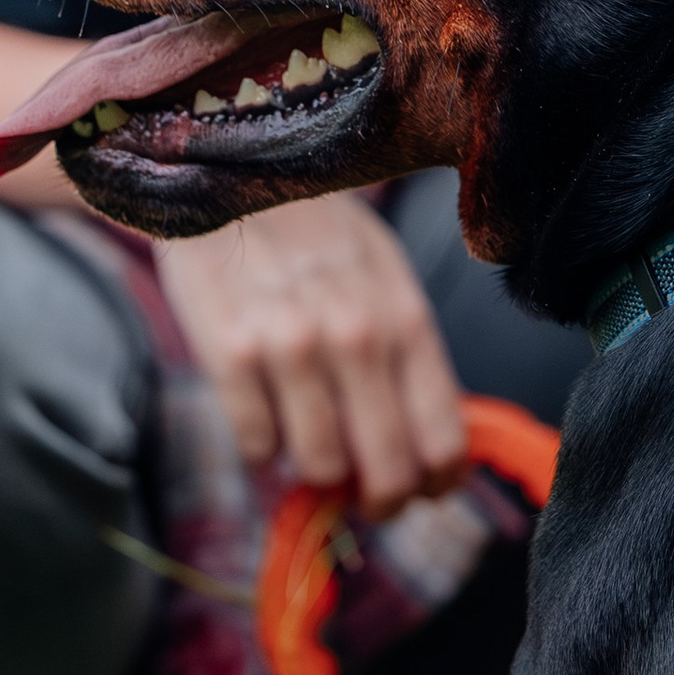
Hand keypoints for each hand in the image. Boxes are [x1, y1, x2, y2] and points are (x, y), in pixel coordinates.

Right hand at [155, 193, 468, 512]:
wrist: (234, 174)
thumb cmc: (318, 232)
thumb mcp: (384, 277)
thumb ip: (406, 355)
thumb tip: (423, 444)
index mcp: (406, 321)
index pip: (444, 439)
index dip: (436, 483)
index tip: (422, 489)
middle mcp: (356, 339)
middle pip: (387, 471)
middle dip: (380, 500)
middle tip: (365, 495)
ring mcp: (291, 348)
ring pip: (318, 468)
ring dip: (314, 469)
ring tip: (306, 435)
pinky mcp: (230, 355)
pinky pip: (256, 447)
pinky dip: (262, 447)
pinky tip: (264, 411)